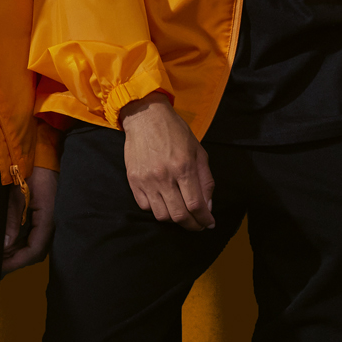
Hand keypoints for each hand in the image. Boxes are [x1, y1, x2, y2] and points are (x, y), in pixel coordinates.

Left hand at [3, 165, 57, 274]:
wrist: (44, 150)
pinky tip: (8, 245)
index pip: (35, 250)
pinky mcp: (46, 214)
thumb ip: (12, 218)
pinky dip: (22, 242)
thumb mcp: (18, 192)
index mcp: (48, 218)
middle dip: (16, 261)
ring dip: (18, 253)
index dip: (17, 261)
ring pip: (36, 245)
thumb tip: (5, 245)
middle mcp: (53, 222)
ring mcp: (51, 219)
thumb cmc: (32, 168)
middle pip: (36, 252)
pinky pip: (35, 235)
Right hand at [120, 94, 214, 229]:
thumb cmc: (175, 131)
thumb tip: (207, 206)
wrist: (145, 116)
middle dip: (192, 225)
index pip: (196, 205)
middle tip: (197, 225)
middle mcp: (164, 176)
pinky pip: (145, 206)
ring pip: (161, 215)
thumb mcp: (198, 151)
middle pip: (179, 216)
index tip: (208, 223)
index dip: (204, 219)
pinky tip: (165, 203)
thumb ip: (205, 180)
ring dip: (174, 220)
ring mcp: (146, 180)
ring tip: (182, 215)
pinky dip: (157, 209)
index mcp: (184, 167)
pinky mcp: (133, 181)